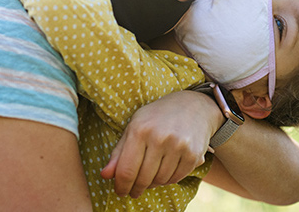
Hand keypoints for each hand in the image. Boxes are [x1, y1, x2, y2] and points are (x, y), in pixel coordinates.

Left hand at [100, 90, 223, 197]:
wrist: (193, 106)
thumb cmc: (157, 117)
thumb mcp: (134, 127)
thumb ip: (118, 153)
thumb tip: (105, 176)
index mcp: (140, 130)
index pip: (126, 170)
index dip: (121, 186)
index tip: (120, 191)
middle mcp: (160, 138)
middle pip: (143, 178)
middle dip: (135, 189)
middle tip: (133, 191)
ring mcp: (179, 146)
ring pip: (160, 180)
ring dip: (152, 184)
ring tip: (149, 178)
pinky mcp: (193, 155)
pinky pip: (175, 178)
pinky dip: (167, 180)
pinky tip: (163, 173)